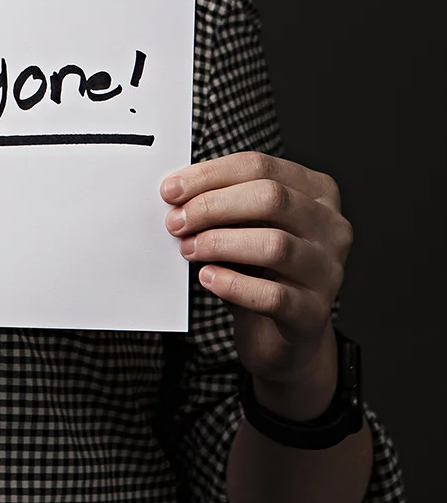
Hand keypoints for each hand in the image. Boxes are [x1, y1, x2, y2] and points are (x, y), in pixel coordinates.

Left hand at [161, 152, 351, 410]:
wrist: (283, 336)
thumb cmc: (260, 270)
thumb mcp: (246, 227)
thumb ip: (224, 204)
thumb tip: (177, 192)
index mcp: (316, 192)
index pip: (260, 167)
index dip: (210, 175)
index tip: (171, 189)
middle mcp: (331, 227)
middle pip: (272, 198)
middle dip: (213, 206)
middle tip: (176, 221)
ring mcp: (328, 271)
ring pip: (275, 245)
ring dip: (220, 243)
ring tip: (188, 249)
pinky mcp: (313, 313)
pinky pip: (273, 295)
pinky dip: (233, 284)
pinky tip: (208, 278)